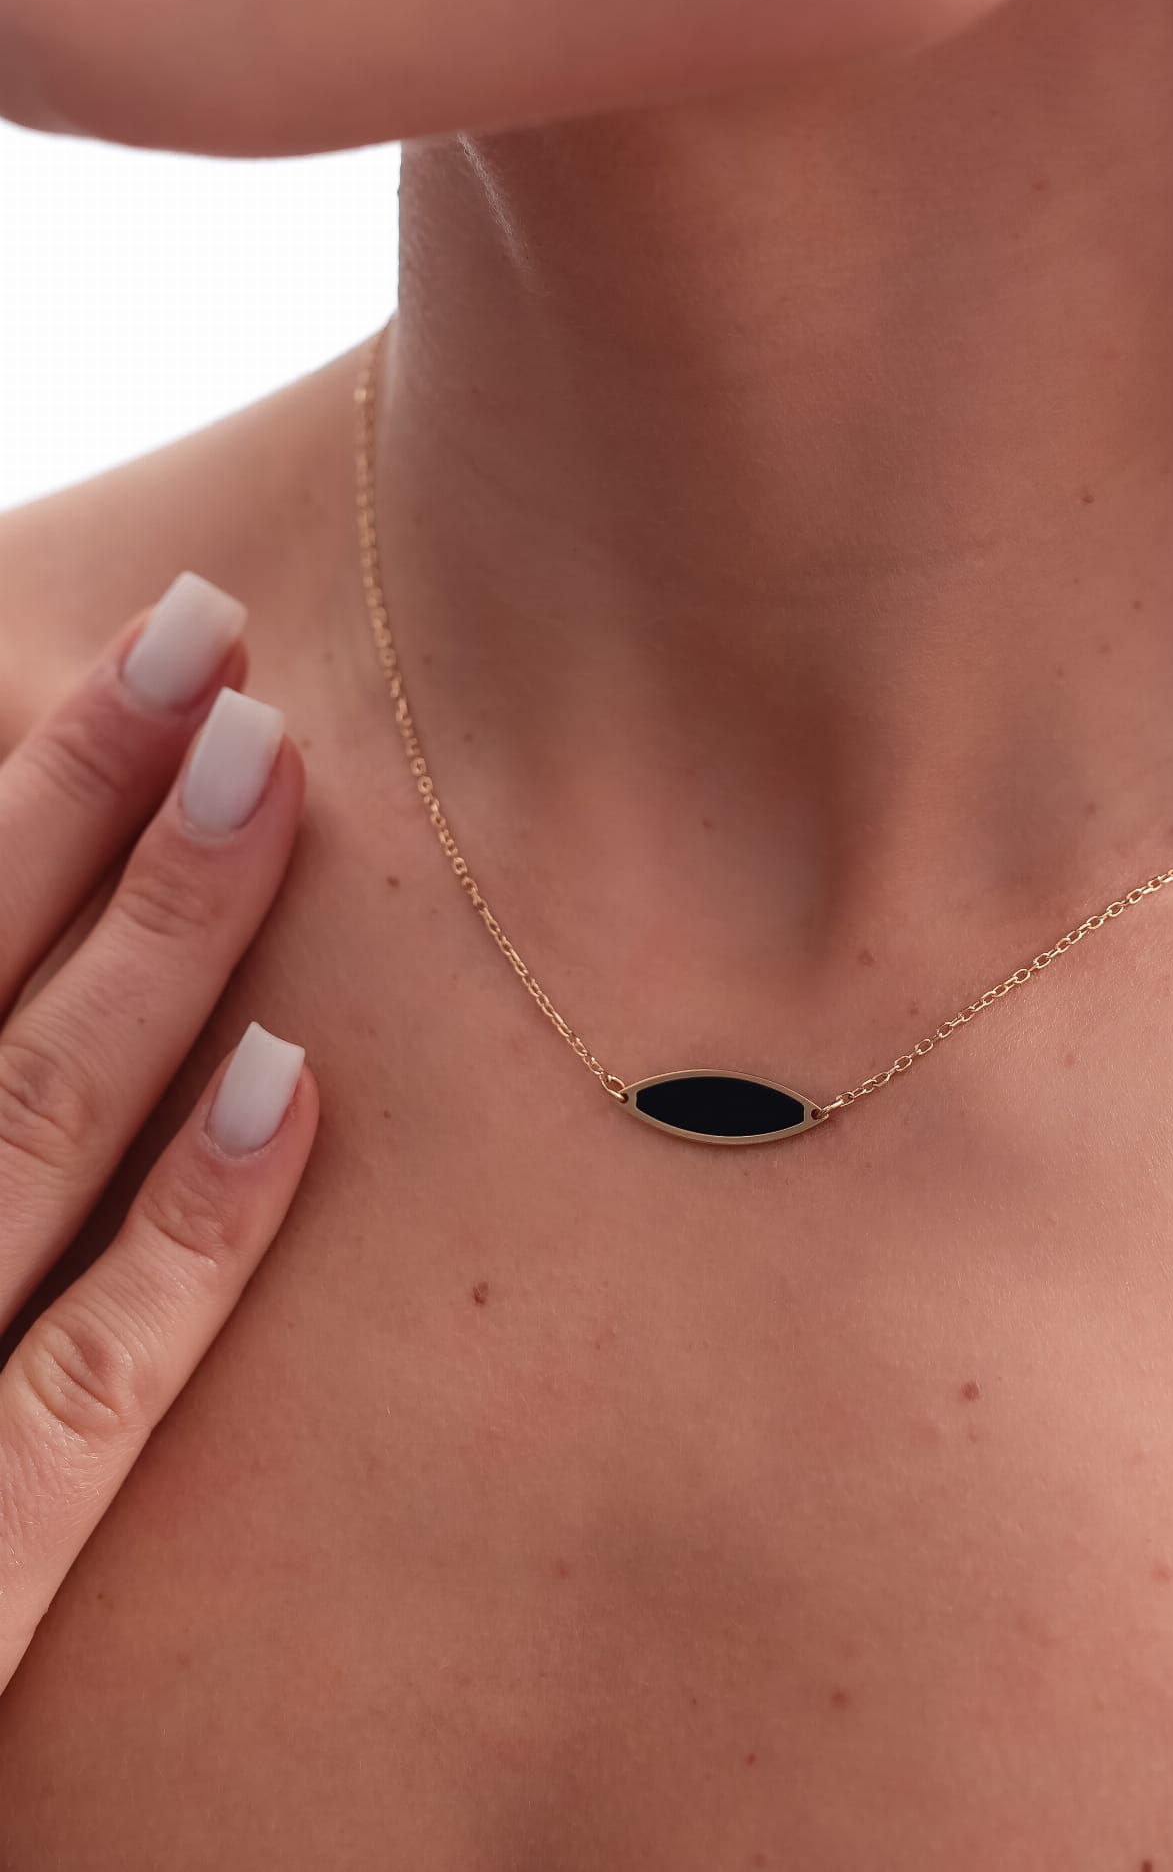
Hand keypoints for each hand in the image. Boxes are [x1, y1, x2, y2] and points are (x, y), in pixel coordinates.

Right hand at [0, 571, 316, 1696]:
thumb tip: (41, 995)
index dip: (5, 788)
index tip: (137, 652)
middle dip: (71, 794)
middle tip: (205, 633)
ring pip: (22, 1130)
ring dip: (147, 941)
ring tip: (260, 769)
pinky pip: (82, 1394)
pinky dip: (188, 1232)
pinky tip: (290, 1078)